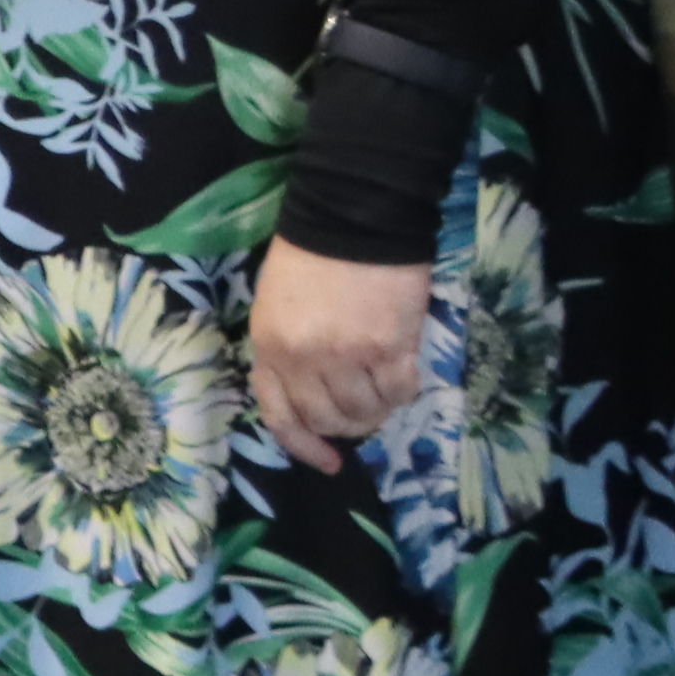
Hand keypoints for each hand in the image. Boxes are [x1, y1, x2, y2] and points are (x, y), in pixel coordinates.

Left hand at [246, 240, 432, 471]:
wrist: (353, 214)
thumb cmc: (312, 254)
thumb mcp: (276, 304)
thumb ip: (287, 350)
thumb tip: (312, 394)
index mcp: (268, 345)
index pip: (280, 414)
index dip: (303, 446)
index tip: (328, 462)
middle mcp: (303, 358)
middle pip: (327, 419)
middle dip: (348, 425)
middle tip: (365, 410)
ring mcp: (346, 355)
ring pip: (365, 412)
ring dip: (379, 408)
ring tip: (385, 385)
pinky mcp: (388, 346)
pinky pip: (401, 391)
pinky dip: (405, 390)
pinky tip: (405, 371)